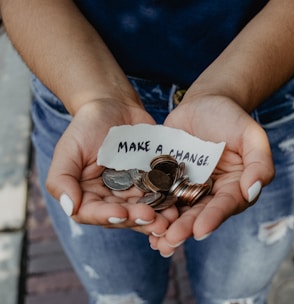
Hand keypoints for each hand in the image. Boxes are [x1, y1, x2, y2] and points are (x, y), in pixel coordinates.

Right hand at [46, 99, 178, 235]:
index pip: (93, 213)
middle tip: (154, 220)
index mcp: (87, 194)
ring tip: (170, 219)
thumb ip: (61, 179)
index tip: (122, 213)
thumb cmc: (87, 126)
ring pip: (143, 209)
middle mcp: (110, 197)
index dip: (107, 216)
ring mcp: (132, 190)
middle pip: (122, 216)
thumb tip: (70, 207)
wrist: (115, 106)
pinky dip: (168, 201)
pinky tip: (178, 205)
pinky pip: (159, 194)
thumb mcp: (68, 149)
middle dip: (137, 220)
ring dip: (157, 217)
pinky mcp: (150, 181)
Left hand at [149, 95, 274, 255]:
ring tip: (155, 240)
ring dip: (167, 226)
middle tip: (171, 241)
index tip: (200, 230)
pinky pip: (160, 194)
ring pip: (178, 210)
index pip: (225, 205)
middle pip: (199, 213)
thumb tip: (252, 190)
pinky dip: (152, 207)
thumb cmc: (230, 117)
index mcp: (233, 186)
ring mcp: (188, 186)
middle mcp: (210, 192)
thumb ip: (259, 162)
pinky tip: (141, 219)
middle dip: (185, 228)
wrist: (203, 103)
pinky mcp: (168, 178)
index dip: (213, 218)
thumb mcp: (250, 135)